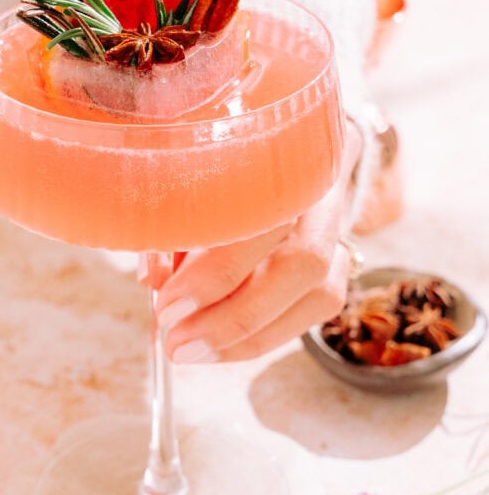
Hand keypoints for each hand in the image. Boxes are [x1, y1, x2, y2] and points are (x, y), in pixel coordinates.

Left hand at [154, 121, 361, 362]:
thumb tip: (155, 280)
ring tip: (193, 349)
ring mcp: (338, 220)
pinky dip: (264, 335)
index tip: (169, 306)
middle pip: (302, 260)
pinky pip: (315, 309)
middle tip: (177, 341)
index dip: (217, 270)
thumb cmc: (205, 162)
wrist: (259, 146)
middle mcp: (323, 182)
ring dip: (249, 335)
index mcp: (285, 145)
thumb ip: (168, 223)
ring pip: (319, 292)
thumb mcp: (175, 180)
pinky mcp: (340, 257)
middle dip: (235, 315)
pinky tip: (222, 346)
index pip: (265, 215)